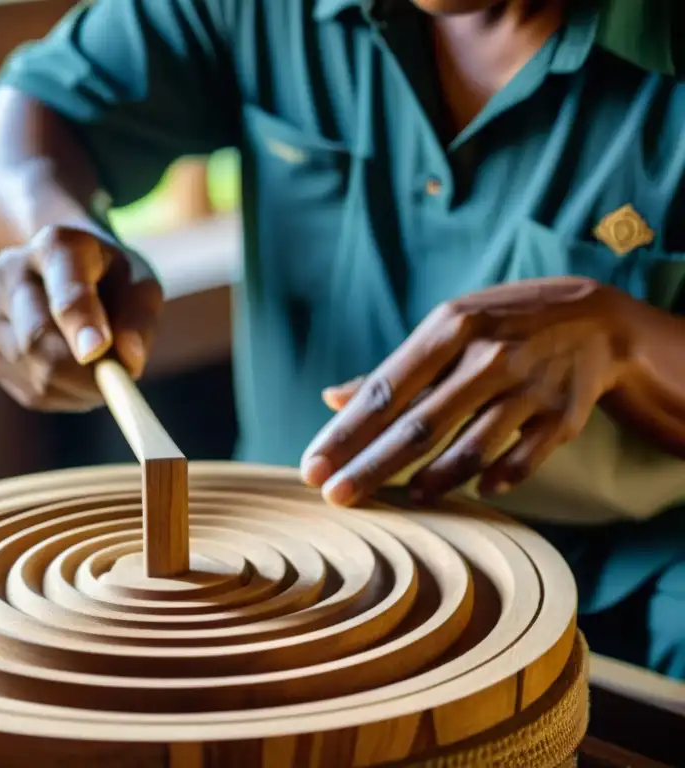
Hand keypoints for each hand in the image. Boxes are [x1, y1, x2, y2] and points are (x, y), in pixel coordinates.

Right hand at [0, 225, 162, 411]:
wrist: (55, 270)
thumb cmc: (105, 278)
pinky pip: (32, 393)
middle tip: (120, 384)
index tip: (97, 352)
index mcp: (54, 246)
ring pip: (37, 376)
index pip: (64, 289)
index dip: (80, 323)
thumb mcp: (136, 281)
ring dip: (80, 388)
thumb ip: (139, 316)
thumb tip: (129, 362)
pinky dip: (65, 395)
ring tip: (100, 370)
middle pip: (39, 339)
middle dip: (86, 374)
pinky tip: (75, 375)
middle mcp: (8, 272)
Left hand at [301, 277, 634, 505]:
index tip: (312, 468)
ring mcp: (529, 387)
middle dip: (371, 467)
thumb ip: (392, 370)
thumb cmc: (500, 325)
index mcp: (449, 329)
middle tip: (335, 498)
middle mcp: (488, 356)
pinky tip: (475, 491)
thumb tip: (330, 397)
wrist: (597, 319)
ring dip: (433, 478)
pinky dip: (500, 476)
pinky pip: (526, 457)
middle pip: (418, 426)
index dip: (345, 434)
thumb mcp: (448, 327)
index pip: (384, 392)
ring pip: (471, 446)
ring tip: (404, 498)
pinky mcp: (564, 415)